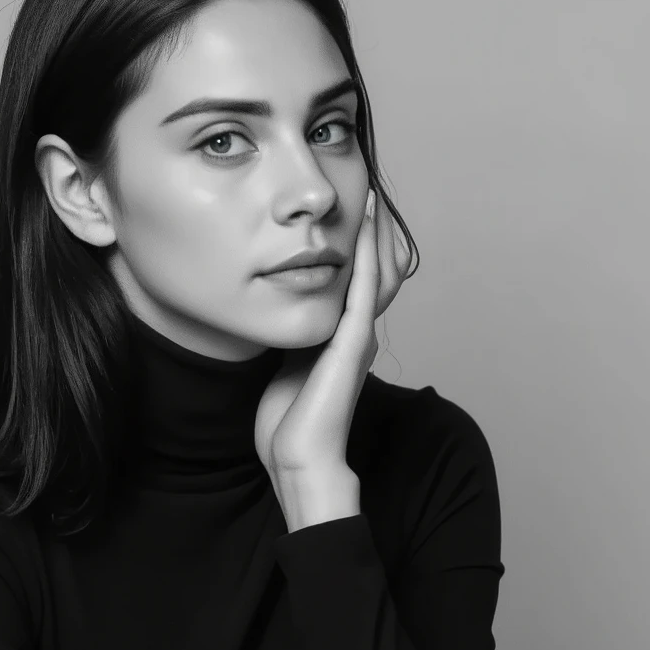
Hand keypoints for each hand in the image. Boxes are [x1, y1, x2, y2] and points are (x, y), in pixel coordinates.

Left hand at [253, 188, 412, 494]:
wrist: (299, 458)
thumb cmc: (287, 424)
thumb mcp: (285, 366)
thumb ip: (289, 337)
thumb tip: (272, 312)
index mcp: (342, 339)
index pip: (359, 281)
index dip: (359, 246)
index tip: (350, 210)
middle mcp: (358, 334)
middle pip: (378, 271)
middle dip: (374, 233)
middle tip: (369, 190)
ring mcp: (359, 339)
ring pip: (378, 274)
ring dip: (376, 234)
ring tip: (371, 195)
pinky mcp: (354, 346)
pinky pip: (365, 290)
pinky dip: (366, 255)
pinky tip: (365, 224)